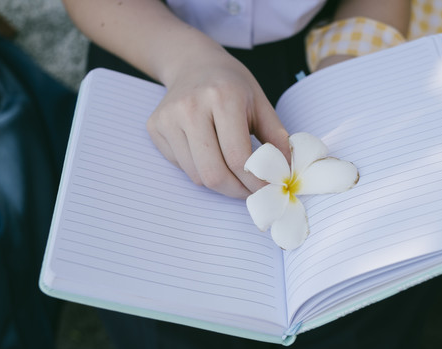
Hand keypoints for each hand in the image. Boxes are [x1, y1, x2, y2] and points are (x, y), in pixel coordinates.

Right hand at [146, 46, 289, 198]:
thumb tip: (286, 172)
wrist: (193, 63)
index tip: (266, 190)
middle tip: (250, 192)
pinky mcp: (155, 128)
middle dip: (236, 191)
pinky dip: (200, 171)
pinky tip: (209, 154)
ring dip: (220, 184)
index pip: (238, 157)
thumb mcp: (260, 103)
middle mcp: (191, 107)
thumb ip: (276, 138)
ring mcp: (168, 118)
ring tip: (233, 173)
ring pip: (196, 175)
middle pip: (213, 173)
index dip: (255, 181)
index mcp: (222, 97)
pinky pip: (182, 167)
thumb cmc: (231, 84)